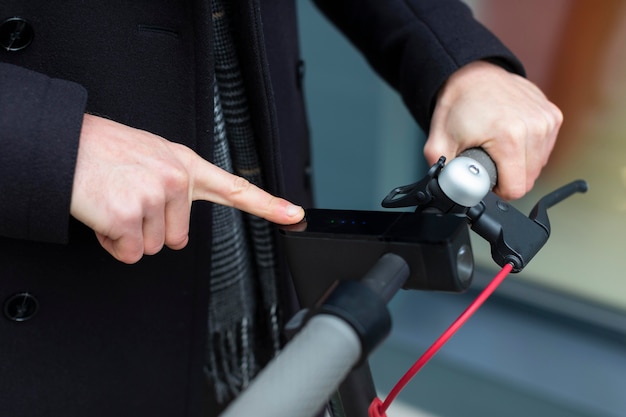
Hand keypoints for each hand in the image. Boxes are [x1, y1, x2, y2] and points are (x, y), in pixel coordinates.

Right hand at [70, 114, 304, 263]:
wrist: (65, 145)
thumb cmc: (105, 152)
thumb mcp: (152, 156)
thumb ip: (176, 185)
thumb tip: (179, 229)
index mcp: (186, 166)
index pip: (236, 187)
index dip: (268, 204)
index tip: (294, 214)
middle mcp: (177, 180)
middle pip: (177, 238)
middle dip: (150, 228)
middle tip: (127, 198)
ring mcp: (155, 196)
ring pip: (152, 247)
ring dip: (128, 233)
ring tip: (114, 199)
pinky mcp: (131, 215)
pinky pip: (129, 252)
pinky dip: (112, 242)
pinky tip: (103, 212)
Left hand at [424, 60, 561, 199]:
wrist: (472, 74)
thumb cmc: (458, 106)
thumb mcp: (439, 144)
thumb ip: (443, 174)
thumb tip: (449, 193)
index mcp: (508, 138)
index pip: (515, 189)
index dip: (497, 190)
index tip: (486, 178)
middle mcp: (533, 128)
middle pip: (528, 179)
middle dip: (507, 177)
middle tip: (488, 160)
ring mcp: (547, 121)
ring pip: (538, 166)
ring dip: (519, 164)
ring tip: (499, 146)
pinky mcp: (553, 116)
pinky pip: (544, 149)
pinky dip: (529, 149)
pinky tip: (511, 137)